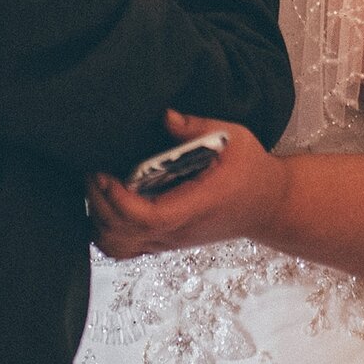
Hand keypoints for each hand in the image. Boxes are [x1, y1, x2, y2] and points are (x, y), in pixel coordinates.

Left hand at [87, 112, 287, 258]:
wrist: (269, 205)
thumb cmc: (252, 170)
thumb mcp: (234, 138)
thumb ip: (197, 127)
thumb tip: (164, 115)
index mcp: (196, 205)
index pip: (147, 217)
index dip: (118, 199)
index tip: (106, 171)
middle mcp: (178, 230)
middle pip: (122, 234)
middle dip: (99, 202)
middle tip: (94, 170)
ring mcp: (169, 240)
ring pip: (118, 247)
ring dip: (99, 219)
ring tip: (100, 187)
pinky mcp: (165, 242)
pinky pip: (125, 248)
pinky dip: (107, 230)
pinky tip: (108, 202)